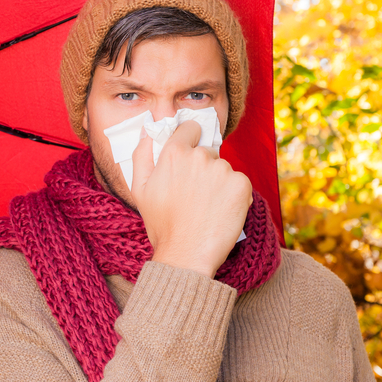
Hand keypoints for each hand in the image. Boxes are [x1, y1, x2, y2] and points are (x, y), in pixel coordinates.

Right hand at [130, 120, 251, 277]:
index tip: (187, 157)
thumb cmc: (161, 224)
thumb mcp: (139, 189)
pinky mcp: (242, 184)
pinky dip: (232, 195)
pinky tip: (220, 211)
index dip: (188, 140)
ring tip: (205, 206)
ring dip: (217, 182)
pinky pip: (238, 182)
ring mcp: (223, 170)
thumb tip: (148, 133)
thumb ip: (141, 155)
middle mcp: (200, 156)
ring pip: (222, 168)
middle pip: (206, 151)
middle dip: (201, 167)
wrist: (187, 254)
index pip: (189, 128)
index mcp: (174, 154)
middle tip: (192, 194)